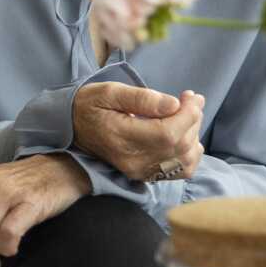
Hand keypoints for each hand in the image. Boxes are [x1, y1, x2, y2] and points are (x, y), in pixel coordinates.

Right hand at [71, 82, 205, 180]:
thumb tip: (174, 104)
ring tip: (187, 115)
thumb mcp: (109, 91)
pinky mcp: (145, 175)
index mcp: (121, 137)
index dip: (188, 114)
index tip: (190, 96)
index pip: (168, 133)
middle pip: (180, 145)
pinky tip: (184, 135)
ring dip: (194, 135)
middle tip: (191, 100)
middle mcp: (133, 160)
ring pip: (186, 159)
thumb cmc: (89, 105)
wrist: (70, 127)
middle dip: (194, 120)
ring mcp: (140, 171)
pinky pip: (181, 171)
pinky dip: (191, 153)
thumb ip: (141, 98)